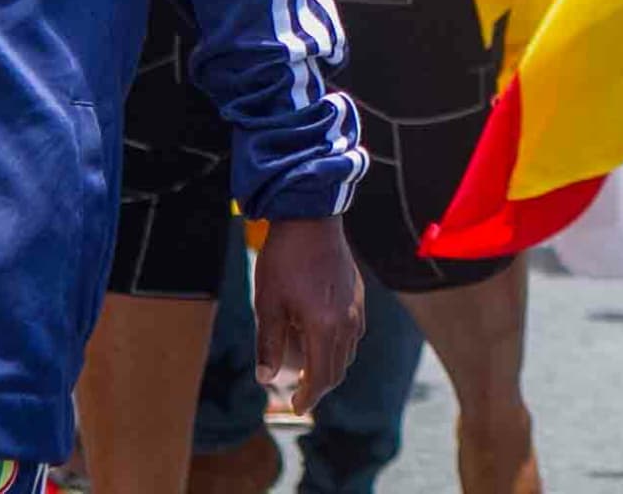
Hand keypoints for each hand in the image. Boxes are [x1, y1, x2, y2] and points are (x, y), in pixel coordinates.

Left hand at [252, 216, 364, 416]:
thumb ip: (268, 343)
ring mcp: (356, 307)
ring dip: (330, 365)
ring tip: (308, 367)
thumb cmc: (285, 259)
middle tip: (299, 390)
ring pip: (349, 351)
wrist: (311, 218)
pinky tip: (322, 336)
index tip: (295, 405)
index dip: (309, 396)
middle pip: (338, 368)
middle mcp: (347, 322)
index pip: (322, 377)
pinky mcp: (358, 295)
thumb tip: (264, 379)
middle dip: (319, 385)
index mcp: (325, 327)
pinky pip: (354, 331)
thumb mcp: (268, 303)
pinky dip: (339, 345)